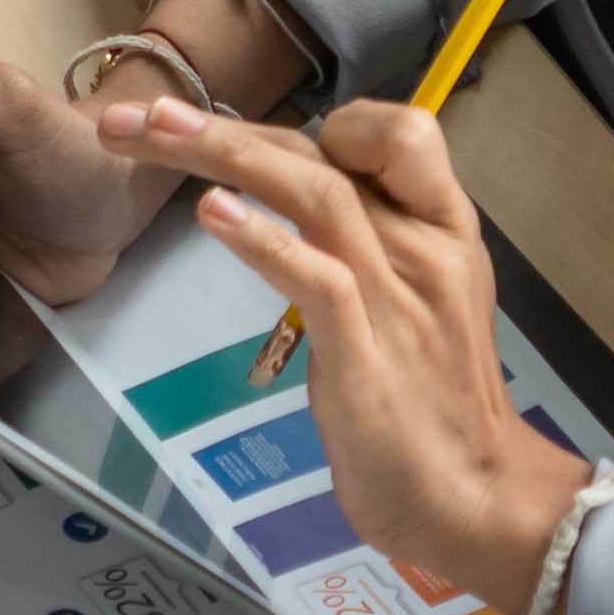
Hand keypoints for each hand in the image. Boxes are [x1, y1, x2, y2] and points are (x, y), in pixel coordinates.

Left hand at [112, 92, 587, 613]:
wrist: (478, 501)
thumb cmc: (434, 404)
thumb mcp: (415, 302)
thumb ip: (369, 244)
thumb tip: (295, 195)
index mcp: (443, 230)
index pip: (404, 133)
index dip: (333, 120)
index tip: (254, 134)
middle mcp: (421, 250)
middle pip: (323, 156)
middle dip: (225, 128)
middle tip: (135, 114)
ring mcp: (396, 299)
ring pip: (316, 194)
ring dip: (225, 154)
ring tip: (150, 129)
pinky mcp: (366, 355)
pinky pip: (316, 279)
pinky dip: (262, 239)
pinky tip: (209, 212)